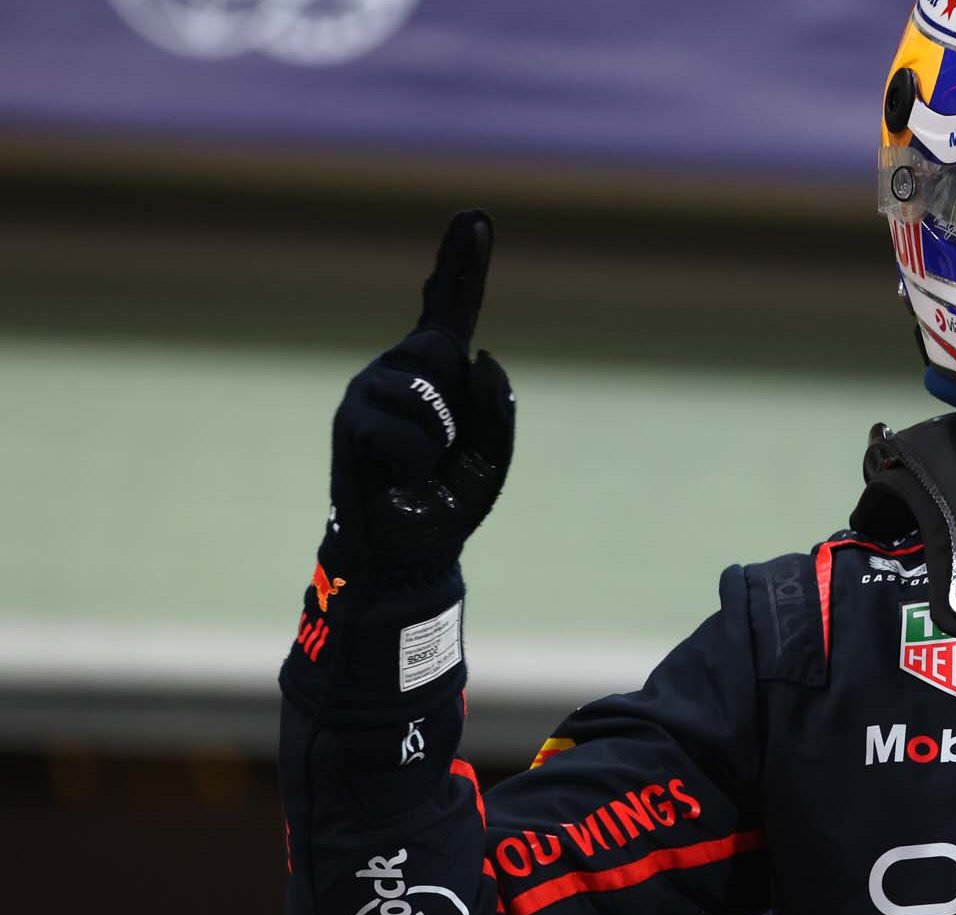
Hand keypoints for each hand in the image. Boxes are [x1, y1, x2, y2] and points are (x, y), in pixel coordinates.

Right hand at [322, 210, 515, 588]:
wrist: (409, 549)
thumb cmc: (449, 501)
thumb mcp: (492, 455)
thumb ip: (497, 406)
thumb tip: (479, 353)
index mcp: (441, 374)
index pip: (452, 309)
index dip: (462, 264)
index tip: (476, 218)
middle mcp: (401, 369)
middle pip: (444, 351)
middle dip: (457, 405)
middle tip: (441, 451)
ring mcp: (371, 389)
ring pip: (427, 391)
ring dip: (438, 440)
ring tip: (421, 467)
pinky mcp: (353, 419)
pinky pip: (406, 430)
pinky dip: (418, 461)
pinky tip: (403, 479)